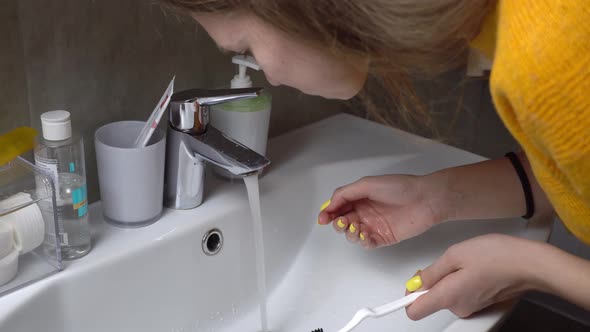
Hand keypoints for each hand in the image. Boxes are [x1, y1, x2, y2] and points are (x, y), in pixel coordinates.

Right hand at [317, 174, 447, 247]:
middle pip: (343, 221)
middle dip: (337, 223)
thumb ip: (346, 193)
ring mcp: (374, 225)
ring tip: (355, 227)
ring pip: (352, 234)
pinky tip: (364, 235)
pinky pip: (367, 243)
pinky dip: (362, 241)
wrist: (425, 199)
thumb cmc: (400, 187)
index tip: (323, 218)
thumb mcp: (368, 184)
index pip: (338, 206)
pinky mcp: (383, 237)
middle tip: (341, 222)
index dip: (328, 212)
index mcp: (360, 197)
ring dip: (349, 233)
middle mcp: (365, 212)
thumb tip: (329, 204)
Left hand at [405, 234, 540, 318]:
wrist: (530, 264)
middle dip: (433, 280)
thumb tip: (416, 283)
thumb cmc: (497, 256)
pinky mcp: (481, 303)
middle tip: (448, 261)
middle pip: (431, 299)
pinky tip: (475, 267)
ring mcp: (471, 307)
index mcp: (448, 297)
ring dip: (450, 278)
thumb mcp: (455, 254)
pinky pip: (462, 293)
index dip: (408, 296)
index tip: (412, 283)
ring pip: (448, 294)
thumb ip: (431, 272)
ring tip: (466, 262)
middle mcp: (458, 308)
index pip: (414, 311)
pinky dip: (463, 281)